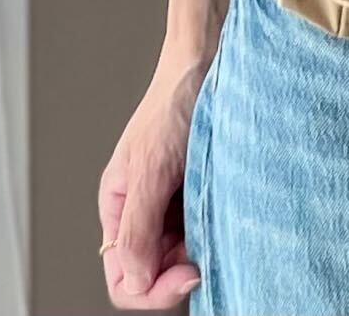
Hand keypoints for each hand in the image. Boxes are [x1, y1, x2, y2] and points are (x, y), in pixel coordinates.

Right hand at [97, 52, 208, 308]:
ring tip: (221, 227)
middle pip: (154, 271)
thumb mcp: (152, 168)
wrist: (207, 61)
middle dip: (180, 272)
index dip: (153, 289)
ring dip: (201, 251)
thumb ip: (138, 228)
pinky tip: (229, 216)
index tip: (190, 273)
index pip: (124, 277)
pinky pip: (204, 227)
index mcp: (120, 207)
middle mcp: (144, 210)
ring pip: (182, 253)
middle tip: (211, 257)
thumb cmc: (174, 103)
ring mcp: (174, 201)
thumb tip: (134, 280)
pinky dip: (215, 230)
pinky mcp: (201, 189)